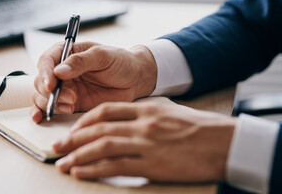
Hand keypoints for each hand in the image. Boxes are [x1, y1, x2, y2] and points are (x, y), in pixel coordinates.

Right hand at [30, 42, 156, 122]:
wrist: (135, 80)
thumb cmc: (121, 62)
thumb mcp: (103, 56)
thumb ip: (81, 62)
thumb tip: (59, 71)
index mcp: (67, 53)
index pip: (47, 60)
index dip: (46, 73)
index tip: (52, 85)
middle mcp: (61, 70)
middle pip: (41, 81)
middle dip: (51, 92)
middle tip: (70, 98)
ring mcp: (64, 88)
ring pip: (42, 96)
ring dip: (51, 103)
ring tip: (70, 107)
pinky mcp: (68, 103)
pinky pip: (49, 108)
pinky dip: (42, 112)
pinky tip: (41, 117)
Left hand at [52, 102, 236, 181]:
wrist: (224, 142)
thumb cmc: (200, 128)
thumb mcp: (169, 113)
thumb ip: (145, 117)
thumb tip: (125, 125)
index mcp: (145, 110)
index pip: (106, 111)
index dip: (85, 121)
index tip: (73, 129)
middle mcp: (141, 125)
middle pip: (98, 129)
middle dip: (73, 139)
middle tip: (57, 147)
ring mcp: (145, 144)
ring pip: (101, 147)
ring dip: (78, 155)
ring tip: (62, 163)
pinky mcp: (151, 165)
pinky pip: (115, 166)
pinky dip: (94, 169)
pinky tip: (81, 172)